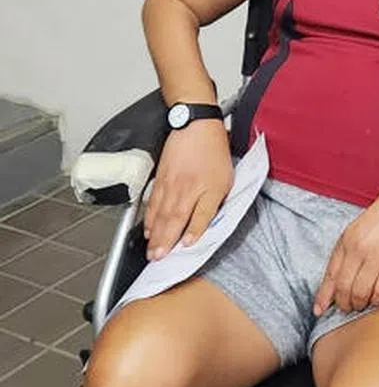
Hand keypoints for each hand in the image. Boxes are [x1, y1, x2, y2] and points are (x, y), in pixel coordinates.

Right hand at [144, 120, 231, 259]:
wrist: (196, 126)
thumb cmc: (213, 153)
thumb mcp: (223, 183)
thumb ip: (210, 209)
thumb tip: (199, 231)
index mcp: (198, 194)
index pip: (191, 222)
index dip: (185, 237)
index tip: (179, 251)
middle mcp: (180, 192)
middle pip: (171, 221)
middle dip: (163, 242)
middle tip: (156, 260)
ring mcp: (167, 185)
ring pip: (159, 214)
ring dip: (154, 234)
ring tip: (151, 250)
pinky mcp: (160, 178)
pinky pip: (151, 203)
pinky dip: (148, 218)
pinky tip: (148, 228)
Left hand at [314, 173, 378, 315]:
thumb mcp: (362, 226)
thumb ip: (352, 247)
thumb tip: (345, 273)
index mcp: (346, 239)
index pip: (330, 274)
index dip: (324, 295)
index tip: (319, 310)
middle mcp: (357, 249)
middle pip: (343, 287)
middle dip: (343, 303)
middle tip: (348, 310)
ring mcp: (376, 256)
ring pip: (360, 292)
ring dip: (360, 304)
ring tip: (363, 306)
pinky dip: (378, 300)